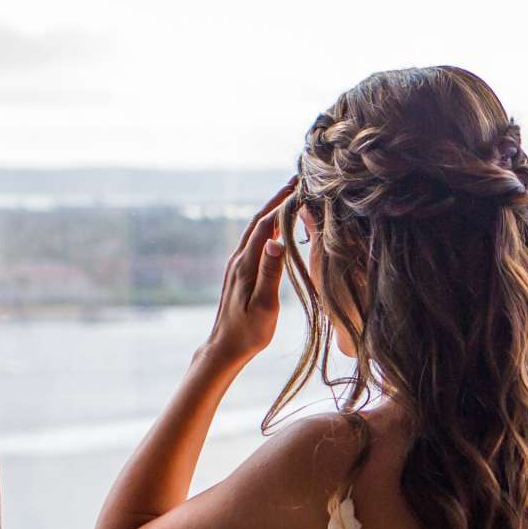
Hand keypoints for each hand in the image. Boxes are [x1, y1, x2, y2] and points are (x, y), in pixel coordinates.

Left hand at [204, 178, 297, 361]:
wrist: (225, 347)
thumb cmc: (249, 332)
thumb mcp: (264, 304)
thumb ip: (270, 272)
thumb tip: (276, 240)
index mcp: (246, 264)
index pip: (266, 225)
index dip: (283, 204)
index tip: (302, 188)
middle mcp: (239, 259)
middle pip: (258, 220)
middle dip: (277, 199)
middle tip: (296, 181)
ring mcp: (237, 264)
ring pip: (256, 229)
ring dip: (272, 210)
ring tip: (290, 197)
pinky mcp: (239, 271)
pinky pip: (255, 240)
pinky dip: (268, 226)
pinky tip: (277, 227)